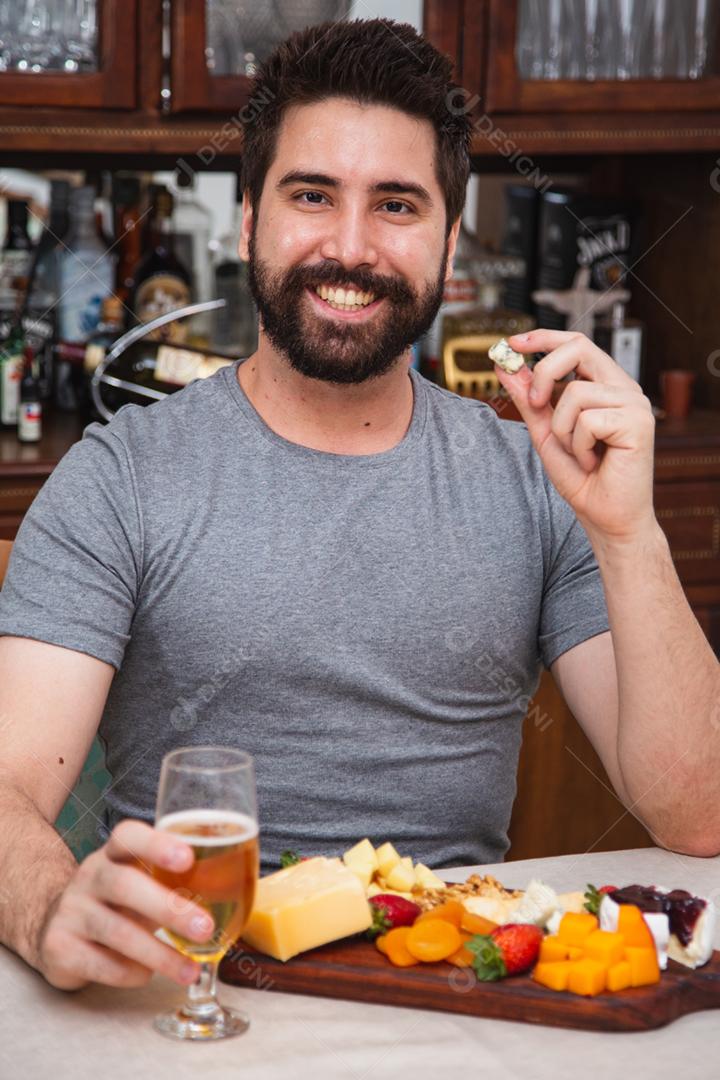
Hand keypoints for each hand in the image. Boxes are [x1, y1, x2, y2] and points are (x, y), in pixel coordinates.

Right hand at [35, 820, 214, 989]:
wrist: (54, 923)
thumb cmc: (118, 899)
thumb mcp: (140, 878)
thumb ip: (174, 879)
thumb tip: (236, 889)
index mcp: (114, 853)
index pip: (128, 836)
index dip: (157, 844)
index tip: (188, 857)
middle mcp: (90, 876)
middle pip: (124, 885)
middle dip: (168, 908)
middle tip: (205, 927)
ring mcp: (71, 911)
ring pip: (115, 931)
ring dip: (158, 954)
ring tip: (190, 971)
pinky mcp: (59, 947)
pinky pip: (100, 963)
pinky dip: (129, 973)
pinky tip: (147, 976)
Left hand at [495, 330, 655, 541]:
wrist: (605, 517)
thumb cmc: (582, 478)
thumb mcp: (545, 433)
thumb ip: (529, 400)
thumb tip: (506, 366)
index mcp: (605, 385)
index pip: (576, 343)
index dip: (544, 337)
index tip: (512, 342)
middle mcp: (624, 387)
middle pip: (579, 348)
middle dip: (545, 372)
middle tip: (535, 405)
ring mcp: (634, 402)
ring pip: (576, 393)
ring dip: (563, 430)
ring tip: (579, 453)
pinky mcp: (638, 422)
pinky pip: (588, 420)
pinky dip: (579, 446)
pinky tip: (593, 462)